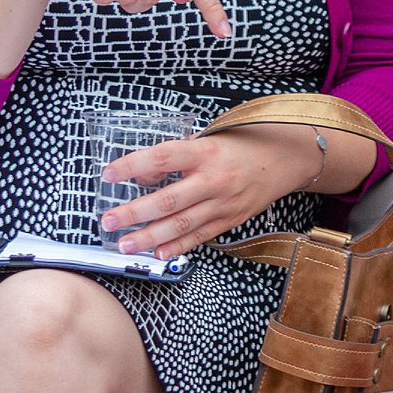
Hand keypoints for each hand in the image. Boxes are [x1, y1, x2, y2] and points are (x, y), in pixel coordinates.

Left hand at [100, 124, 321, 255]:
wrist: (284, 160)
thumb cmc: (240, 145)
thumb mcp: (208, 139)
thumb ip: (177, 156)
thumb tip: (141, 175)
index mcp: (206, 151)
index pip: (163, 157)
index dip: (133, 165)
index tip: (109, 173)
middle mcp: (215, 179)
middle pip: (169, 200)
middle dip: (135, 213)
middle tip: (108, 221)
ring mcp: (224, 203)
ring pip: (182, 224)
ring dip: (150, 237)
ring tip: (125, 244)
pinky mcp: (231, 220)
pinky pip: (200, 236)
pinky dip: (178, 246)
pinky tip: (158, 253)